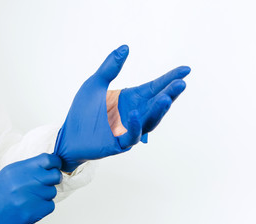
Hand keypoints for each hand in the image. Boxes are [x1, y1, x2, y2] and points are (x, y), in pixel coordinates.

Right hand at [0, 153, 61, 223]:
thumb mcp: (9, 173)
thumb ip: (28, 168)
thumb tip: (47, 165)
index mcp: (19, 169)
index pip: (48, 159)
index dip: (55, 163)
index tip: (55, 166)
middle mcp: (25, 181)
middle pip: (55, 175)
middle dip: (54, 179)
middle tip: (46, 183)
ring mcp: (30, 197)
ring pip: (52, 192)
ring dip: (46, 195)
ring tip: (32, 198)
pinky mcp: (32, 212)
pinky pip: (50, 206)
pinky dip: (44, 207)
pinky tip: (32, 207)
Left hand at [54, 45, 190, 171]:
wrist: (69, 135)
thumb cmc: (82, 111)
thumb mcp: (95, 84)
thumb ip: (109, 68)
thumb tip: (125, 47)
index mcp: (131, 99)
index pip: (155, 87)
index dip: (169, 79)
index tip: (185, 70)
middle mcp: (135, 113)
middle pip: (156, 103)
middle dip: (170, 94)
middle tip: (181, 83)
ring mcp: (129, 129)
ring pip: (149, 121)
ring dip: (159, 110)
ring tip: (167, 98)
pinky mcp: (120, 143)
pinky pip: (131, 135)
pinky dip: (135, 125)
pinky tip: (136, 113)